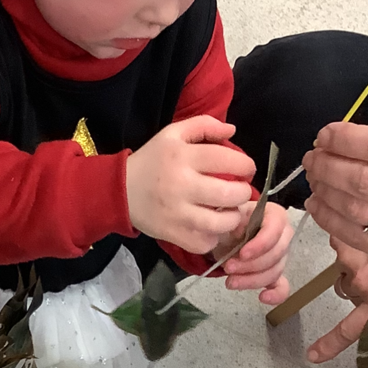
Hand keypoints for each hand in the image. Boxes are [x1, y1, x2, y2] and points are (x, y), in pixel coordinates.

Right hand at [126, 115, 254, 253]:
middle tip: (238, 192)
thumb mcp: (173, 134)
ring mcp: (177, 213)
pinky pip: (205, 243)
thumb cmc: (152, 161)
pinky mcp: (172, 234)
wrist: (120, 190)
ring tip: (227, 211)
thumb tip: (232, 131)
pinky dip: (212, 237)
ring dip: (232, 218)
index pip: (229, 160)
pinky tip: (209, 227)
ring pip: (222, 223)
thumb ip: (204, 125)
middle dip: (243, 193)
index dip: (246, 166)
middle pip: (231, 194)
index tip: (245, 170)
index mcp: (183, 157)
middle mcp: (181, 185)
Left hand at [215, 201, 292, 304]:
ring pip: (275, 271)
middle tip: (228, 267)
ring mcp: (280, 256)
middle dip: (252, 265)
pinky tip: (263, 297)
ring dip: (252, 280)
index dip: (261, 243)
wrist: (222, 236)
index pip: (276, 228)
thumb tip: (240, 230)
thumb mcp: (226, 215)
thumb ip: (233, 218)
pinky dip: (276, 295)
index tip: (242, 254)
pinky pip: (282, 286)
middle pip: (277, 253)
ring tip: (230, 281)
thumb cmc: (227, 222)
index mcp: (273, 215)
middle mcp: (282, 235)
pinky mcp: (274, 273)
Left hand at [304, 123, 367, 274]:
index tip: (327, 134)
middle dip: (328, 165)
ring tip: (314, 177)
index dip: (347, 140)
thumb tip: (349, 142)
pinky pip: (360, 239)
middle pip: (365, 180)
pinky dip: (331, 221)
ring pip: (357, 211)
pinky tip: (319, 205)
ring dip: (324, 192)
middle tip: (313, 156)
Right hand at [306, 237, 367, 363]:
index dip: (329, 344)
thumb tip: (365, 295)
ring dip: (355, 257)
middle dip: (356, 279)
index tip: (313, 355)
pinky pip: (340, 241)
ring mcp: (352, 261)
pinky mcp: (347, 241)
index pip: (348, 330)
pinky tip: (366, 233)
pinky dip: (349, 238)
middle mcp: (362, 284)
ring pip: (342, 263)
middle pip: (345, 287)